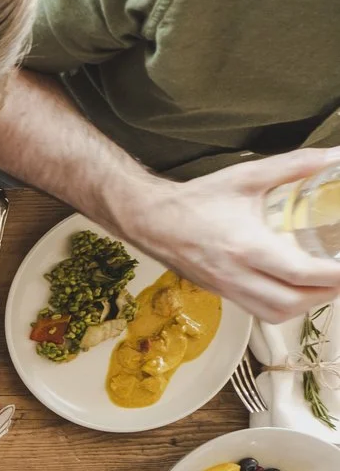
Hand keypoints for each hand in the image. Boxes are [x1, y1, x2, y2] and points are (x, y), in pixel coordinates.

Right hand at [113, 149, 339, 322]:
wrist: (149, 220)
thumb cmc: (195, 200)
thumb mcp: (246, 177)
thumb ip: (294, 166)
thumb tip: (334, 156)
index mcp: (244, 246)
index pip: (300, 273)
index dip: (335, 275)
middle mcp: (235, 275)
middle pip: (292, 302)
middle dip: (326, 294)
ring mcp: (226, 288)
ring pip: (276, 313)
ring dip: (306, 305)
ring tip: (324, 285)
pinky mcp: (221, 293)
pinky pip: (260, 312)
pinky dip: (285, 307)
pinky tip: (295, 289)